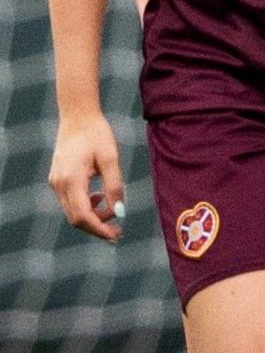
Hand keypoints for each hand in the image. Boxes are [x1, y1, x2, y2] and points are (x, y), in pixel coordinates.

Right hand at [49, 111, 124, 242]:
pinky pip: (70, 201)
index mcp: (71, 180)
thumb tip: (120, 211)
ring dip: (92, 216)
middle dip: (96, 227)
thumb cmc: (97, 134)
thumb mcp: (111, 159)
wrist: (77, 117)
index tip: (116, 235)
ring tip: (113, 210)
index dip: (99, 229)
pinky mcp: (57, 180)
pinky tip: (100, 197)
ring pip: (72, 211)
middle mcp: (58, 185)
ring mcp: (55, 183)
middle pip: (75, 218)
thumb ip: (115, 185)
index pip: (82, 216)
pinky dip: (86, 205)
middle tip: (118, 232)